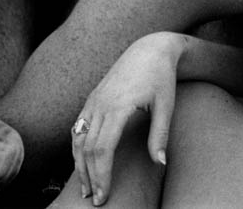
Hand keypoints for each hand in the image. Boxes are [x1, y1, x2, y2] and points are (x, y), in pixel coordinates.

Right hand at [71, 32, 183, 205]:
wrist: (149, 49)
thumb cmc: (161, 77)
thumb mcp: (166, 105)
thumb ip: (160, 134)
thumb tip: (160, 163)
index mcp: (118, 107)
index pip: (103, 150)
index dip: (101, 175)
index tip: (103, 195)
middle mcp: (100, 105)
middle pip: (87, 149)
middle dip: (89, 177)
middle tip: (95, 200)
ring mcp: (93, 101)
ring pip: (78, 140)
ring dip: (79, 166)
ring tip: (85, 188)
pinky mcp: (91, 99)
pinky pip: (78, 128)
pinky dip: (76, 148)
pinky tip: (81, 164)